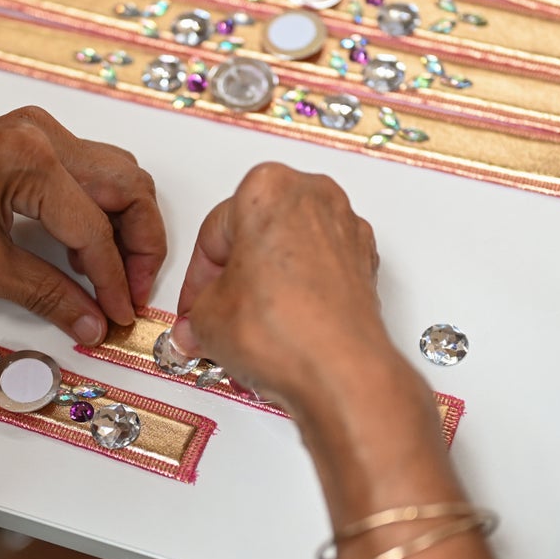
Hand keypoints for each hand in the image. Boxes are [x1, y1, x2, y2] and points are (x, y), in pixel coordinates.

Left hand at [0, 107, 165, 344]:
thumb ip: (50, 295)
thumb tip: (94, 320)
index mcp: (28, 158)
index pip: (95, 228)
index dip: (116, 279)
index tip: (120, 313)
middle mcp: (38, 132)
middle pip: (126, 185)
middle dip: (140, 243)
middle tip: (133, 290)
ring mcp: (32, 130)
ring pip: (113, 173)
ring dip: (124, 223)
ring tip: (115, 273)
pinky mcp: (23, 139)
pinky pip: (86, 169)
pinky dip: (99, 207)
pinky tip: (87, 248)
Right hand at [171, 162, 391, 408]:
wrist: (339, 370)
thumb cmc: (285, 330)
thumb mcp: (207, 319)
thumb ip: (197, 313)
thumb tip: (202, 322)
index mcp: (267, 188)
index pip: (213, 234)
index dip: (197, 279)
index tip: (194, 303)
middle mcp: (313, 197)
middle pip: (255, 238)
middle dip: (234, 281)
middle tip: (217, 313)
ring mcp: (345, 228)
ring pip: (289, 254)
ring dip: (266, 289)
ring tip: (249, 329)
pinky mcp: (365, 262)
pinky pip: (319, 272)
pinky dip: (299, 296)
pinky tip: (282, 328)